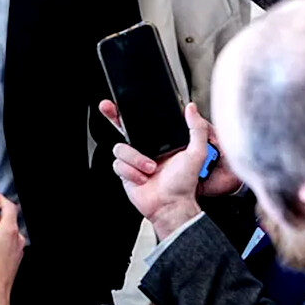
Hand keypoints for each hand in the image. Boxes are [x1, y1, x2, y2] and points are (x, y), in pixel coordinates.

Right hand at [98, 100, 241, 196]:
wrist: (171, 206)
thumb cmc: (185, 183)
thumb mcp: (197, 152)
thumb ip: (196, 129)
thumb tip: (191, 108)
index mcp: (160, 140)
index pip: (144, 120)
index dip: (133, 108)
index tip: (124, 97)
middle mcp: (144, 148)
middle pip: (123, 128)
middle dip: (113, 116)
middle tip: (108, 107)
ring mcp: (133, 160)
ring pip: (121, 148)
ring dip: (136, 159)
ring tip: (150, 168)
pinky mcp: (125, 172)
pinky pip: (118, 164)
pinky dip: (131, 172)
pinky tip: (142, 178)